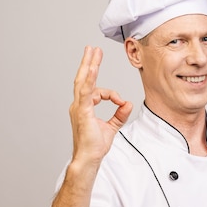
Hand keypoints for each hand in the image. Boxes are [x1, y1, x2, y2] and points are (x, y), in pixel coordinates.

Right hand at [69, 46, 132, 166]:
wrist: (89, 157)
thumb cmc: (95, 145)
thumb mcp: (112, 127)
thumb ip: (120, 114)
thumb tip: (128, 103)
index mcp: (84, 107)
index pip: (96, 91)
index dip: (111, 94)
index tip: (121, 102)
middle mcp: (79, 105)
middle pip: (83, 78)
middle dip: (89, 63)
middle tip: (93, 49)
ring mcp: (78, 107)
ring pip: (83, 81)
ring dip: (89, 65)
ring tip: (93, 52)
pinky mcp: (82, 110)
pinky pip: (85, 91)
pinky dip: (89, 79)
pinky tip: (92, 69)